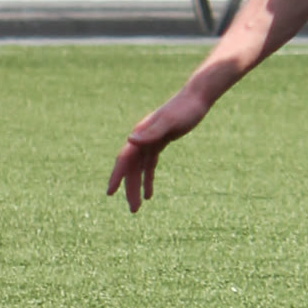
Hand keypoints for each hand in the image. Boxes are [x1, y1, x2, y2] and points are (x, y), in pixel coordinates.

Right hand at [106, 86, 212, 211]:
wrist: (197, 98)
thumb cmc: (185, 109)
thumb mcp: (170, 122)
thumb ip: (151, 132)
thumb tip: (130, 140)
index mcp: (141, 135)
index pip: (124, 159)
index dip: (117, 176)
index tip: (110, 193)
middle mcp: (142, 139)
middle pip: (132, 168)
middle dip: (130, 188)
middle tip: (133, 210)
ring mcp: (150, 141)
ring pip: (140, 169)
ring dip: (137, 186)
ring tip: (137, 207)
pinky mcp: (160, 142)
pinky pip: (150, 164)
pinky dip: (148, 178)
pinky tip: (149, 193)